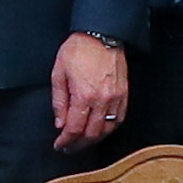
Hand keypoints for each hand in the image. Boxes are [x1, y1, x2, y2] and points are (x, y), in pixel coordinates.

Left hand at [48, 33, 129, 150]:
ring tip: (82, 141)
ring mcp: (116, 98)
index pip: (74, 128)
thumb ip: (59, 101)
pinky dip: (109, 129)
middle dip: (78, 145)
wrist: (101, 34)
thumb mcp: (58, 73)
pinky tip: (100, 131)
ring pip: (107, 130)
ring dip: (94, 139)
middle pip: (92, 134)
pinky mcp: (124, 94)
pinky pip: (119, 120)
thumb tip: (60, 123)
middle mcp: (102, 100)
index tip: (59, 145)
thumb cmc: (78, 50)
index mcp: (83, 95)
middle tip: (68, 148)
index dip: (66, 141)